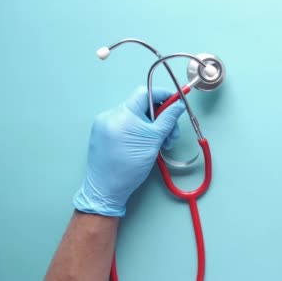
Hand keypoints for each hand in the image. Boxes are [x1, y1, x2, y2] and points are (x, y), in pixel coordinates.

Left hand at [73, 86, 185, 216]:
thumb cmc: (129, 167)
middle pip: (142, 105)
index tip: (176, 102)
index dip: (163, 95)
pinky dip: (139, 131)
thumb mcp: (154, 141)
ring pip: (135, 116)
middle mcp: (111, 115)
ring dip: (152, 126)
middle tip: (171, 133)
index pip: (146, 93)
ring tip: (161, 144)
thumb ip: (168, 119)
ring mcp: (105, 124)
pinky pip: (126, 124)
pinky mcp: (103, 133)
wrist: (106, 189)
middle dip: (161, 117)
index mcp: (123, 114)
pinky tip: (147, 144)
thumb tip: (178, 104)